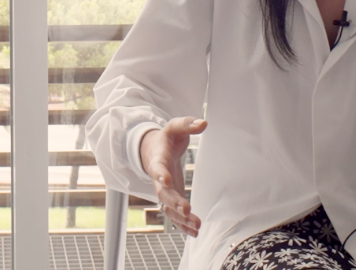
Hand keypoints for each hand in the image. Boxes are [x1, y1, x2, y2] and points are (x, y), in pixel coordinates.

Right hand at [138, 116, 205, 236]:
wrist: (152, 151)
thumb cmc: (166, 139)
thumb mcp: (174, 127)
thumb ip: (187, 124)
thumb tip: (203, 123)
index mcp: (158, 160)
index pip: (157, 168)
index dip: (161, 174)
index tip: (166, 180)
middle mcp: (158, 179)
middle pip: (163, 193)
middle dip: (174, 202)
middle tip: (186, 210)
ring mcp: (164, 192)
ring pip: (168, 209)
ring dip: (181, 219)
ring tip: (196, 226)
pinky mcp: (171, 199)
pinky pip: (174, 216)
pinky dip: (182, 225)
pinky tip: (194, 232)